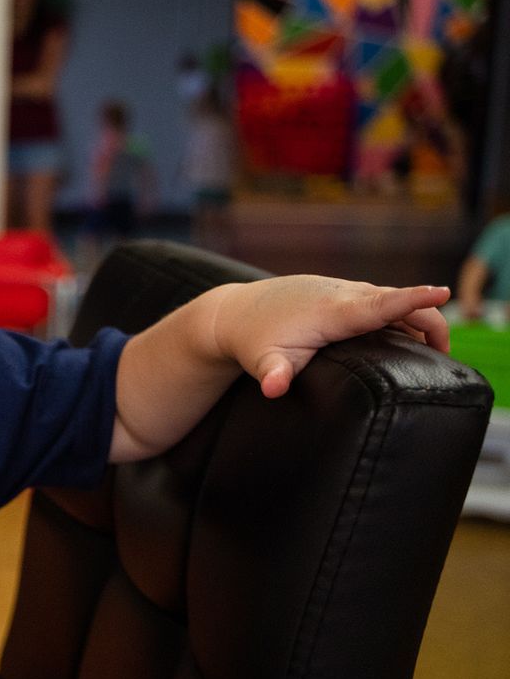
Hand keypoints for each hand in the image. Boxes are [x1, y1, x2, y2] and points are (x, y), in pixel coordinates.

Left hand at [210, 277, 450, 399]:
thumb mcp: (262, 359)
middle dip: (431, 323)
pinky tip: (405, 336)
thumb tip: (273, 389)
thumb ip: (273, 374)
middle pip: (400, 301)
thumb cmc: (253, 339)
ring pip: (393, 299)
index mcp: (333, 311)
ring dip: (418, 319)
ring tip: (432, 354)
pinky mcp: (342, 291)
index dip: (415, 300)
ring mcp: (344, 289)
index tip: (443, 292)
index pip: (382, 304)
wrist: (234, 313)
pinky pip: (381, 299)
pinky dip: (400, 314)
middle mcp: (344, 294)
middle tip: (444, 358)